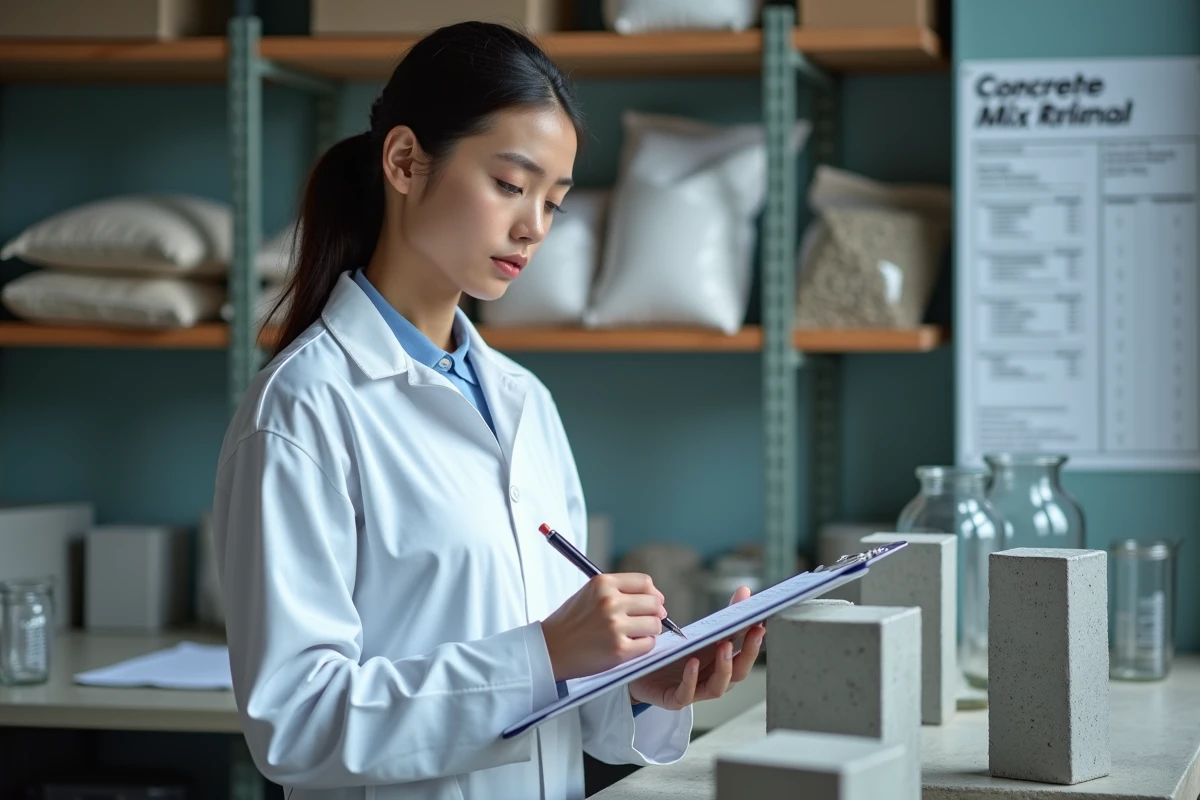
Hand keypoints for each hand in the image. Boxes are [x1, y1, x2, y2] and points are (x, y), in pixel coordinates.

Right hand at [541, 573, 666, 681]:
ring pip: (654, 624)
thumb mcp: (589, 594)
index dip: (653, 594)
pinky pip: (648, 644)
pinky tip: (629, 646)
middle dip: (654, 614)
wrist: (549, 649)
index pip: (645, 582)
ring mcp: (615, 626)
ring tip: (634, 635)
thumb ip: (619, 591)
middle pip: (654, 603)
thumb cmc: (570, 623)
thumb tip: (657, 599)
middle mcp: (610, 602)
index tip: (653, 603)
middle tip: (646, 622)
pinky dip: (643, 646)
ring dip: (650, 631)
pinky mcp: (619, 650)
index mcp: (603, 584)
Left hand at [627, 586, 764, 710]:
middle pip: (739, 671)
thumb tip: (745, 591)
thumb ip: (722, 617)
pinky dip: (691, 679)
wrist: (640, 672)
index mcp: (721, 662)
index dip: (756, 638)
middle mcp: (712, 678)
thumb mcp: (699, 633)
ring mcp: (695, 691)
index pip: (745, 652)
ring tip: (725, 647)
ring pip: (718, 687)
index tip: (764, 620)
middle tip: (754, 631)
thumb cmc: (674, 654)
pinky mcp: (674, 699)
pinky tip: (692, 663)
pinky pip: (686, 694)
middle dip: (749, 652)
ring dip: (725, 667)